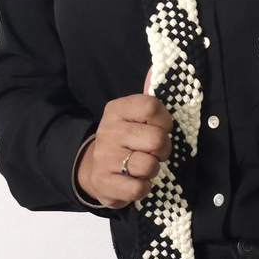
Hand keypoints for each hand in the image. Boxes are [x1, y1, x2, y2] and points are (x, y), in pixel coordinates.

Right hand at [76, 67, 172, 207]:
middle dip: (163, 149)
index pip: (151, 106)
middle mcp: (109, 131)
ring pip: (149, 165)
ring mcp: (105, 158)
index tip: (161, 128)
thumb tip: (155, 70)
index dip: (165, 121)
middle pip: (156, 139)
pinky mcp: (105, 183)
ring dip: (153, 169)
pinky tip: (136, 181)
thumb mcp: (132, 117)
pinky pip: (139, 188)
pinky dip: (144, 187)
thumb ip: (148, 103)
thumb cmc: (124, 140)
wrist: (93, 169)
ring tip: (144, 166)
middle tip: (155, 152)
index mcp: (117, 110)